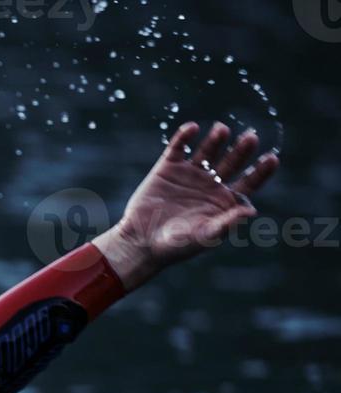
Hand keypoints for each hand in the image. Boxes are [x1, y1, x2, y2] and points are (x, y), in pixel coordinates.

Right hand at [94, 122, 279, 289]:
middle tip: (250, 138)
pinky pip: (178, 148)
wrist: (140, 242)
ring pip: (208, 151)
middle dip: (242, 150)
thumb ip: (226, 223)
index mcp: (225, 201)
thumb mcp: (203, 236)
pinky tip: (192, 129)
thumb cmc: (175, 246)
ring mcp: (190, 174)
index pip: (250, 181)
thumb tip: (251, 210)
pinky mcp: (168, 168)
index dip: (261, 170)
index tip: (271, 159)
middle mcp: (211, 184)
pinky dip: (184, 137)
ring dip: (216, 140)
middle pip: (232, 161)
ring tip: (221, 131)